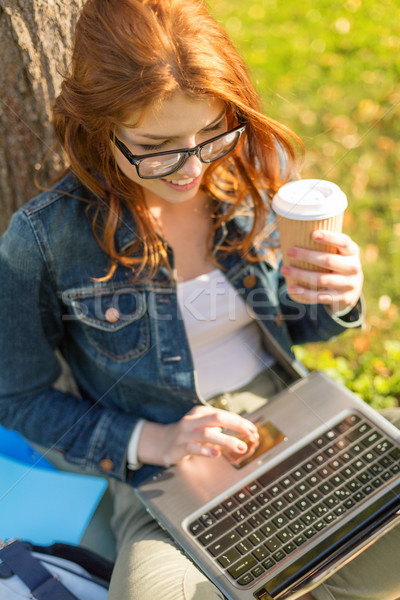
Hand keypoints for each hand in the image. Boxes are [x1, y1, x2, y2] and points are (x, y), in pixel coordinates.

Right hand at [137, 405, 258, 466]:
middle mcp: (192, 420)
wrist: (160, 442)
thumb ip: (220, 427)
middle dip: (236, 425)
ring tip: (239, 447)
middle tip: (251, 435)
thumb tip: (245, 431)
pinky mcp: (178, 447)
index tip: (253, 431)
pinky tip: (216, 454)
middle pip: (217, 418)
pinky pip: (192, 447)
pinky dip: (205, 451)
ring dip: (226, 440)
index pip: (224, 414)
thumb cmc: (187, 434)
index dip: (241, 422)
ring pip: (207, 433)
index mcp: (200, 412)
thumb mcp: (203, 426)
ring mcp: (184, 433)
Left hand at [281, 230, 363, 312]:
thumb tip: (293, 231)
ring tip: (285, 270)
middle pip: (328, 261)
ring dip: (301, 275)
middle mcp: (353, 267)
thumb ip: (325, 244)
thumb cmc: (337, 262)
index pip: (343, 242)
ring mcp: (349, 284)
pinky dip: (304, 292)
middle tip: (289, 252)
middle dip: (307, 256)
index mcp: (352, 251)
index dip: (330, 238)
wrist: (352, 287)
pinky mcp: (342, 298)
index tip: (313, 234)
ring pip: (321, 279)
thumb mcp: (338, 251)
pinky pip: (320, 296)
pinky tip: (292, 288)